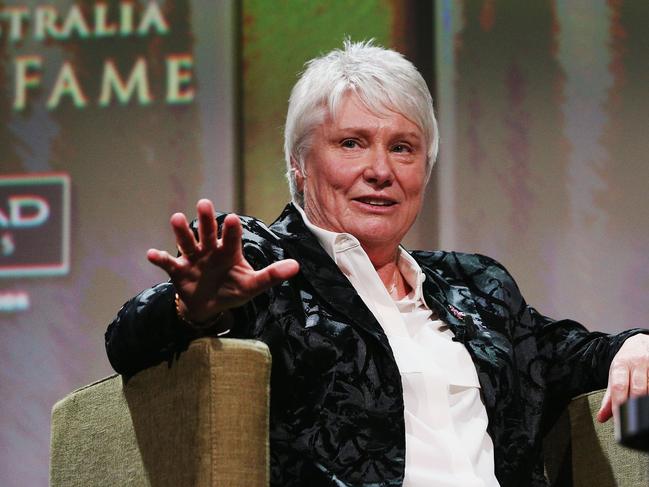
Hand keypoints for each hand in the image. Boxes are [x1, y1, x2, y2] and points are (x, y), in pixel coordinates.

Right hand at [147, 199, 298, 322]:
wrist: (209, 307)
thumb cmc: (232, 290)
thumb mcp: (252, 285)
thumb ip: (271, 275)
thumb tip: (296, 266)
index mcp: (228, 251)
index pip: (231, 238)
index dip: (231, 230)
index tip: (232, 217)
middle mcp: (209, 250)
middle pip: (207, 232)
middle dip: (206, 219)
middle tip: (204, 203)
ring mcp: (192, 259)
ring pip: (187, 242)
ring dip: (182, 231)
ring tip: (176, 218)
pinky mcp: (178, 271)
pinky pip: (168, 263)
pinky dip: (160, 258)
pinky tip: (152, 254)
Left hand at [597, 333, 648, 422]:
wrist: (639, 342)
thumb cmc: (626, 363)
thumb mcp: (615, 375)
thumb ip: (609, 398)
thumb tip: (601, 418)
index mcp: (620, 365)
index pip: (619, 386)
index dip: (619, 404)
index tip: (619, 420)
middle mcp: (637, 363)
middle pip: (638, 389)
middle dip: (636, 406)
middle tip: (633, 422)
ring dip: (646, 401)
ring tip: (643, 414)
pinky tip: (648, 403)